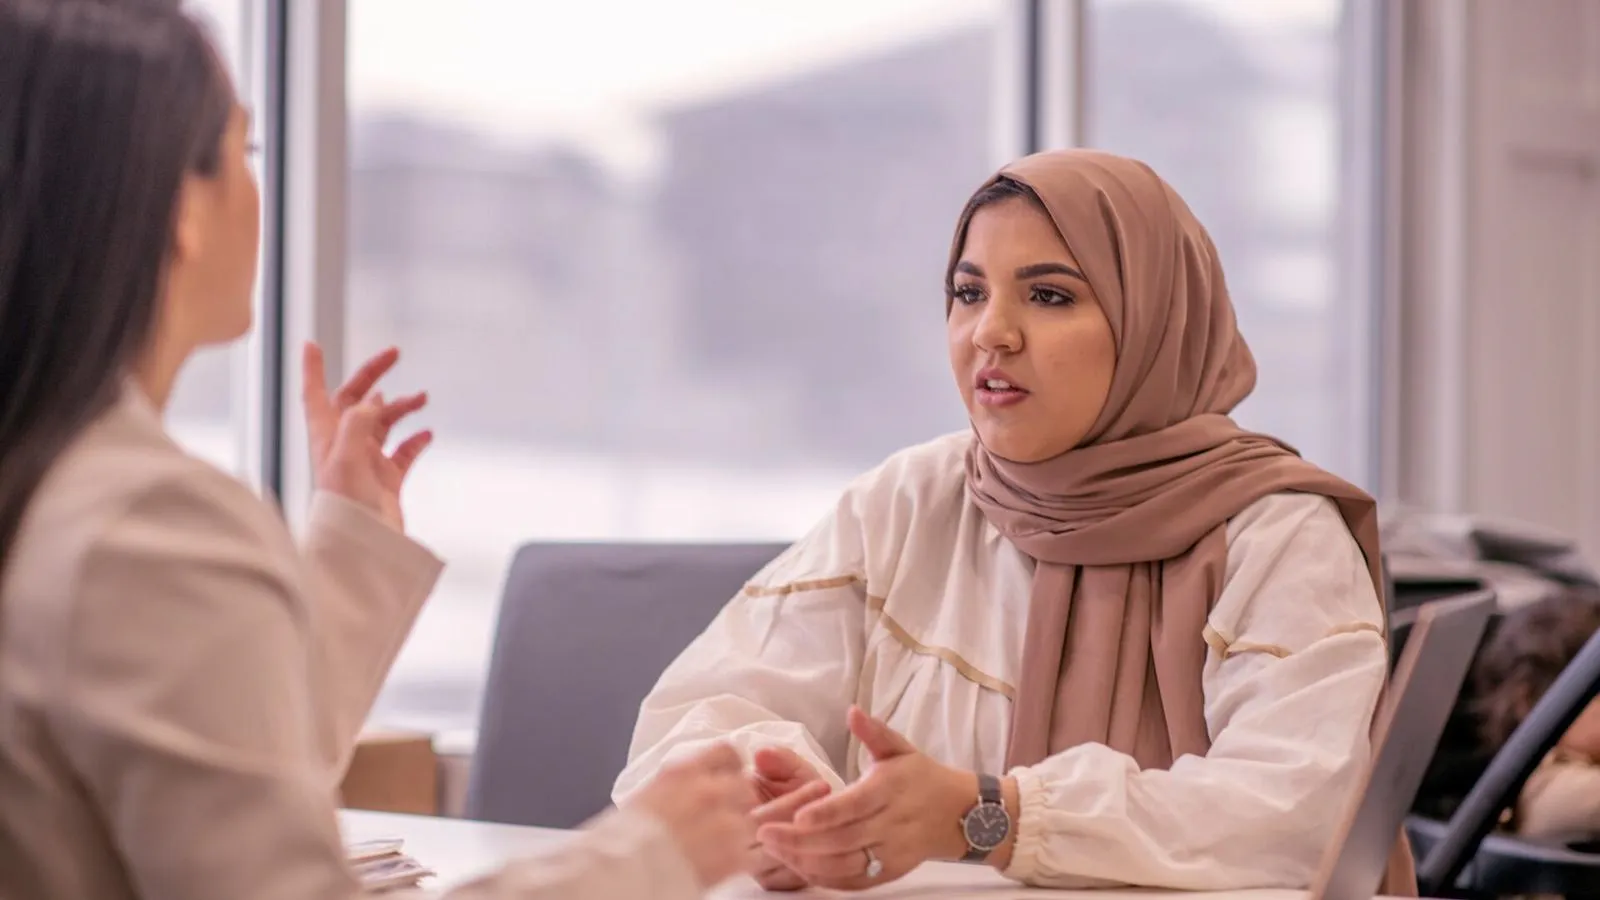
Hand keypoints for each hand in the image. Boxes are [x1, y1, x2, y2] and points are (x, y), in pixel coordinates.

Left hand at [302, 342, 430, 529]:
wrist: (362, 545)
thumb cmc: (345, 505)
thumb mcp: (346, 458)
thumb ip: (358, 423)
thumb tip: (373, 400)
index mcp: (328, 436)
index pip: (316, 395)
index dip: (312, 370)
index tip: (312, 345)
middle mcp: (345, 445)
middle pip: (357, 400)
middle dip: (373, 375)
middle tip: (394, 354)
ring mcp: (367, 461)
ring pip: (384, 423)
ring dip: (401, 407)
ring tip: (422, 399)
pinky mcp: (386, 479)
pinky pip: (403, 453)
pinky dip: (415, 441)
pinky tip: (426, 435)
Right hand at [628, 744, 761, 890]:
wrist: (625, 871)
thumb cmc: (625, 838)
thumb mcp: (647, 795)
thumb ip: (676, 785)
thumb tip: (686, 786)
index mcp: (685, 772)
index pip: (727, 752)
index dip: (732, 767)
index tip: (730, 777)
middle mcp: (709, 791)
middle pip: (746, 786)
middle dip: (740, 801)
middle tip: (727, 817)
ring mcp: (725, 822)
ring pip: (751, 820)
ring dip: (741, 832)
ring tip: (722, 845)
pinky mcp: (733, 856)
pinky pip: (752, 854)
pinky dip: (744, 860)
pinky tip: (728, 864)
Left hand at [756, 707, 974, 890]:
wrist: (959, 814)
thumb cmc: (920, 777)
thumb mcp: (900, 748)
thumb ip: (874, 731)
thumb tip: (853, 711)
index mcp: (890, 790)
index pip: (855, 805)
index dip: (825, 813)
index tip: (796, 816)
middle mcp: (892, 824)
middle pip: (843, 839)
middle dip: (801, 841)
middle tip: (764, 834)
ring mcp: (892, 853)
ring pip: (846, 864)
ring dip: (807, 861)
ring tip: (773, 849)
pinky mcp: (890, 871)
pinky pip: (854, 880)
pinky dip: (824, 878)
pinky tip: (797, 866)